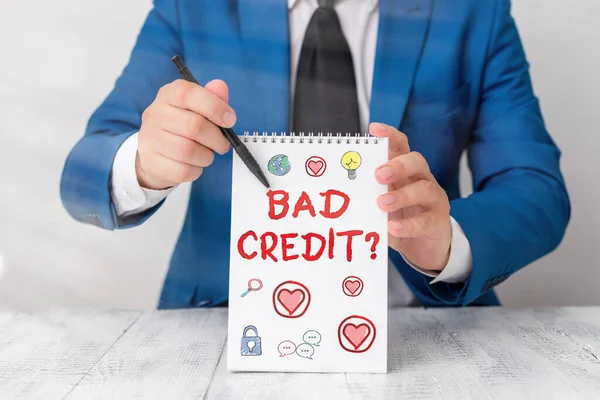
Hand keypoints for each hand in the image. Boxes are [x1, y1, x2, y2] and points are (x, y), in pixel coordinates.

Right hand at [136, 79, 234, 189]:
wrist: (155, 153)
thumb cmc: (181, 126)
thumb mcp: (196, 108)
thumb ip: (211, 97)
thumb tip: (220, 87)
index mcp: (168, 95)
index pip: (187, 94)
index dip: (214, 106)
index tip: (230, 119)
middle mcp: (155, 114)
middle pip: (193, 126)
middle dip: (216, 138)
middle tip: (223, 144)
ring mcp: (150, 138)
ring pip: (188, 150)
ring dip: (206, 155)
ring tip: (207, 154)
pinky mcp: (151, 162)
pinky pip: (182, 170)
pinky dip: (196, 170)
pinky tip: (194, 164)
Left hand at [370, 122, 451, 271]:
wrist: (424, 246)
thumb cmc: (399, 218)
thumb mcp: (382, 203)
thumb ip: (368, 194)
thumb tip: (341, 189)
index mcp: (406, 171)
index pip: (401, 146)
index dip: (390, 135)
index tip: (374, 129)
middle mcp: (422, 179)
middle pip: (417, 161)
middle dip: (398, 165)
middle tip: (378, 174)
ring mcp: (433, 200)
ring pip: (424, 189)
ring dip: (402, 195)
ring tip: (382, 203)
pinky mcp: (438, 222)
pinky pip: (426, 220)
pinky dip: (408, 224)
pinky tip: (393, 227)